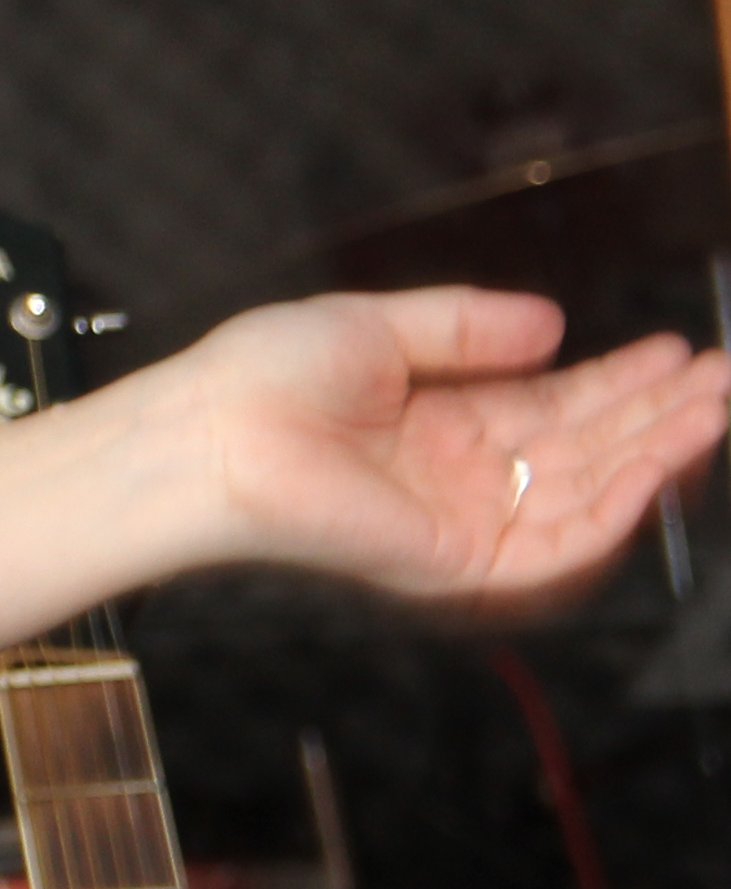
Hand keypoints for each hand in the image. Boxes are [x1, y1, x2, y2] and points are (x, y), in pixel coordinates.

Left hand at [181, 289, 729, 606]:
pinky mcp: (463, 563)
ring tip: (712, 407)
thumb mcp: (377, 326)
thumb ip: (468, 325)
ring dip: (656, 452)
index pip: (555, 406)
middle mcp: (465, 476)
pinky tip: (655, 464)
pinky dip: (614, 507)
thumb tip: (553, 324)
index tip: (677, 353)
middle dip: (659, 413)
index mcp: (443, 423)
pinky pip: (557, 544)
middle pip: (587, 447)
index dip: (620, 382)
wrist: (208, 432)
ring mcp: (468, 522)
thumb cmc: (262, 378)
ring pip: (589, 493)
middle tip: (721, 376)